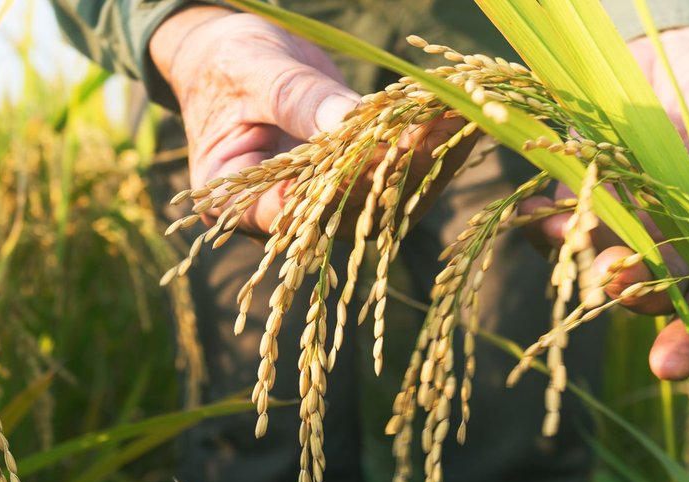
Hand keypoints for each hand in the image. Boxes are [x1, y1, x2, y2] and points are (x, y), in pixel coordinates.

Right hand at [149, 6, 471, 235]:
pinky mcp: (356, 182)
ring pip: (384, 199)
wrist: (235, 58)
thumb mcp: (252, 72)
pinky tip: (458, 115)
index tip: (381, 154)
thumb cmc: (226, 64)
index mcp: (238, 202)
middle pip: (348, 209)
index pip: (289, 212)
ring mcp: (325, 204)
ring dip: (428, 159)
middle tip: (440, 127)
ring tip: (462, 116)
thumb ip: (296, 100)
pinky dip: (429, 145)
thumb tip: (348, 121)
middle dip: (399, 167)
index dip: (338, 188)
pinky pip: (397, 173)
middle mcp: (286, 217)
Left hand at [522, 28, 688, 379]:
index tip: (668, 365)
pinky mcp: (584, 202)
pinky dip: (548, 229)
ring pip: (607, 262)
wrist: (666, 54)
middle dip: (637, 292)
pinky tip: (537, 220)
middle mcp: (681, 241)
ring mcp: (628, 224)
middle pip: (661, 287)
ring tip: (574, 253)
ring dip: (587, 264)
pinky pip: (563, 229)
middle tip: (613, 282)